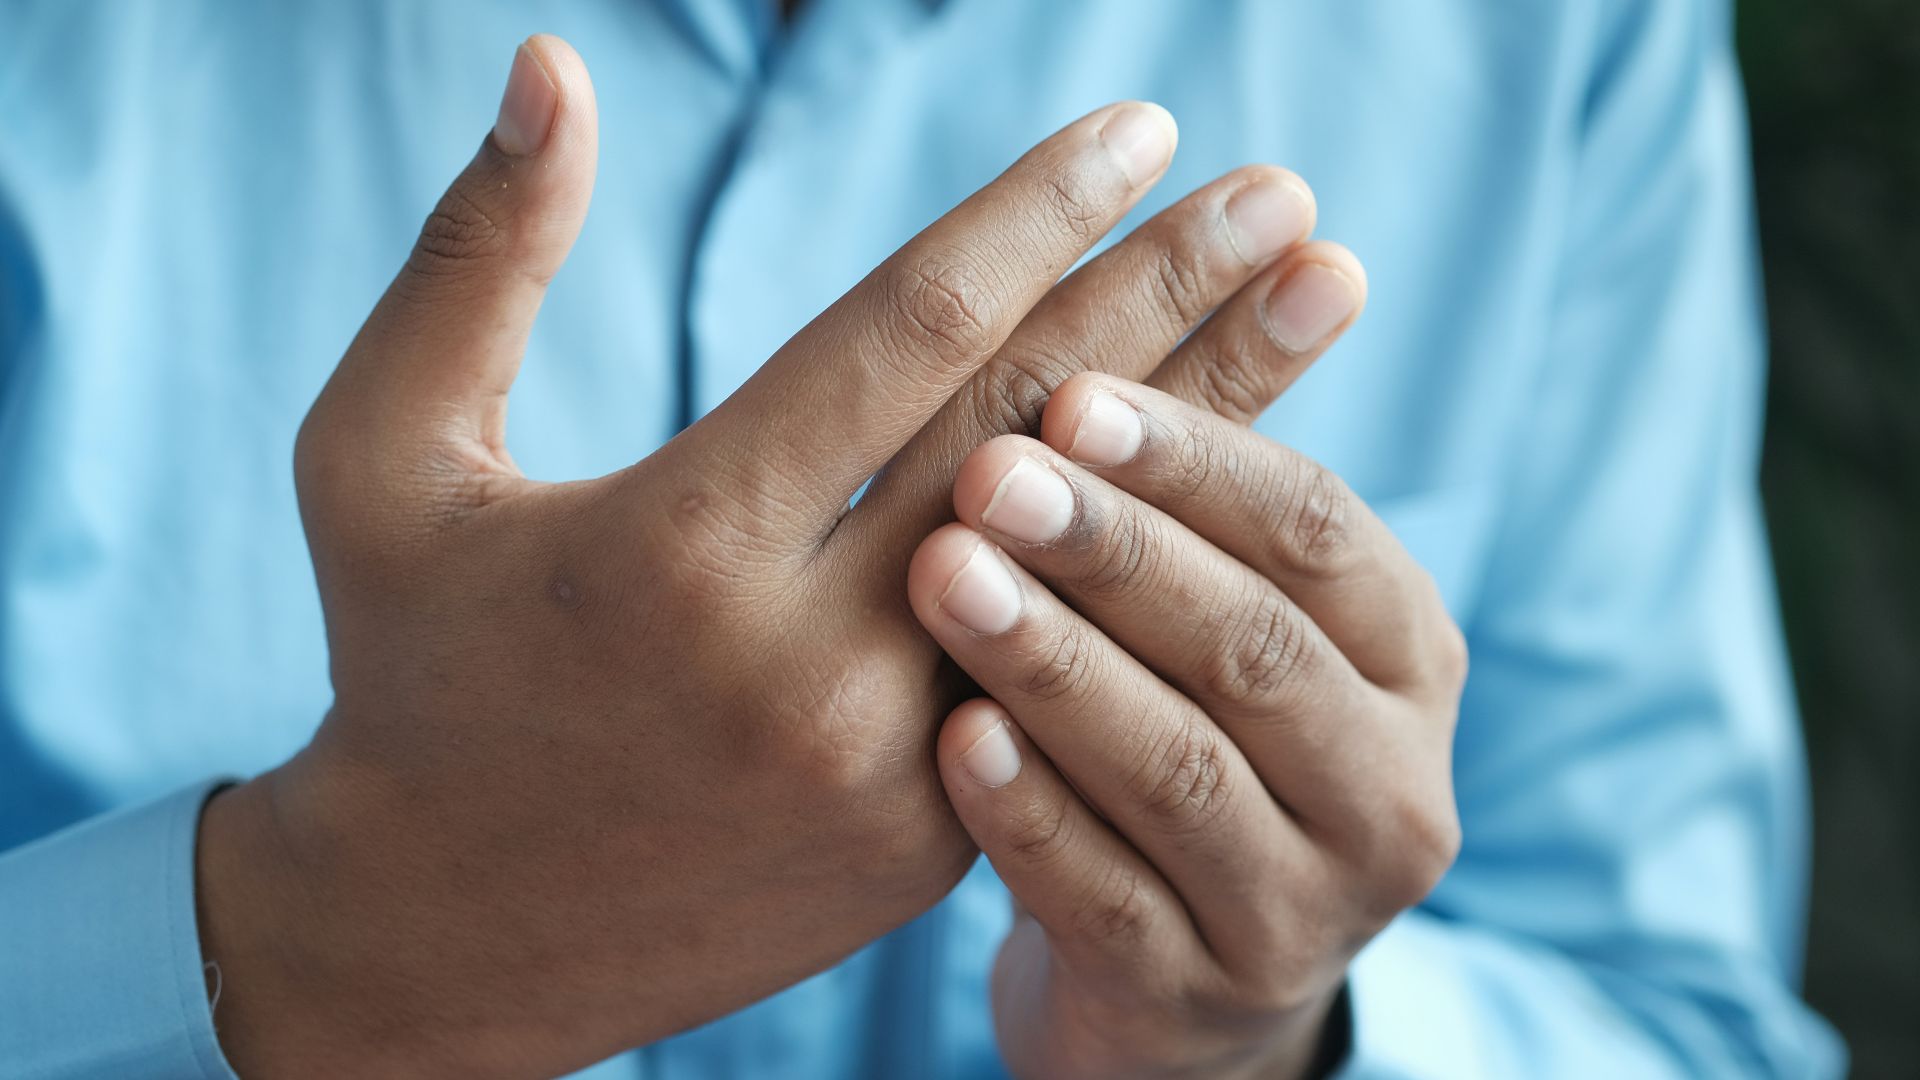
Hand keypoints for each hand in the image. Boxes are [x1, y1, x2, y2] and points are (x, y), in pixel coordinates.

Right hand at [196, 35, 1333, 1076]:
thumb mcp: (379, 456)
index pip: (906, 336)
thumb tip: (555, 63)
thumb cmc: (409, 670)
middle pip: (1036, 437)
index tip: (1142, 128)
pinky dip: (1153, 561)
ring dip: (1219, 422)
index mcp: (677, 546)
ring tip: (1322, 300)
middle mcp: (804, 664)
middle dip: (1177, 296)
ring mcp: (888, 767)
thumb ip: (476, 257)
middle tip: (1287, 197)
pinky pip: (1070, 666)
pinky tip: (1237, 471)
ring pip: (1090, 561)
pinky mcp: (929, 839)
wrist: (444, 931)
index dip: (1038, 215)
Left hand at [908, 254, 1468, 1078]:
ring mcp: (1302, 914)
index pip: (1322, 537)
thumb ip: (1227, 479)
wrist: (1182, 973)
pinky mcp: (1195, 1003)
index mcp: (1411, 662)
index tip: (1075, 393)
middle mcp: (1390, 791)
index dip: (1204, 459)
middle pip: (1255, 649)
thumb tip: (1292, 238)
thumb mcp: (1233, 615)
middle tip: (991, 472)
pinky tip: (952, 740)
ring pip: (1184, 774)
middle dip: (1120, 550)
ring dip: (1061, 664)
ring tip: (946, 577)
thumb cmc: (1192, 733)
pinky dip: (1031, 815)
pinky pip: (1107, 903)